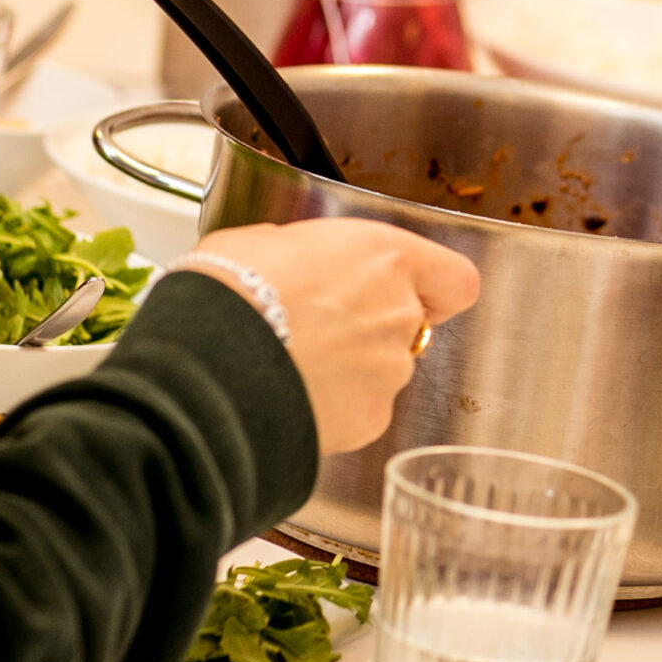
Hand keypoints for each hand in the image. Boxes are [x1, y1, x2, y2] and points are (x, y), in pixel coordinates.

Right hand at [188, 219, 479, 452]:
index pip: (455, 278)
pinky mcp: (369, 421)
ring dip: (350, 371)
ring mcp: (389, 372)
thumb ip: (310, 253)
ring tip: (291, 364)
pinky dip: (335, 409)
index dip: (437, 287)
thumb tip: (301, 262)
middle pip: (410, 326)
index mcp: (384, 258)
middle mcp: (400, 314)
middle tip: (317, 328)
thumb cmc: (230, 290)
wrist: (207, 364)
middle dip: (371, 330)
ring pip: (383, 372)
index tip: (417, 290)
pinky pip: (360, 413)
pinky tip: (292, 395)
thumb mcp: (265, 240)